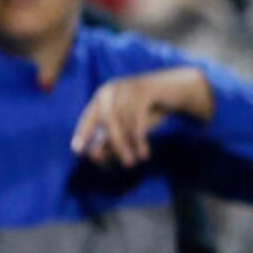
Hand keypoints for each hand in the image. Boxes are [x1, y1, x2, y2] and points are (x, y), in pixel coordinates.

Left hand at [70, 66, 216, 169]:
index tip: (77, 150)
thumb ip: (110, 139)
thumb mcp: (127, 126)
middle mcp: (112, 89)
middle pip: (107, 121)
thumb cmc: (146, 110)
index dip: (83, 133)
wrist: (175, 89)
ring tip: (137, 160)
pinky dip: (139, 137)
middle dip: (115, 145)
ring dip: (129, 144)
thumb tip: (93, 157)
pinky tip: (144, 151)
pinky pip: (137, 117)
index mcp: (103, 96)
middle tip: (125, 165)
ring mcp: (128, 87)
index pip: (89, 116)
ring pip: (123, 121)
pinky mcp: (145, 89)